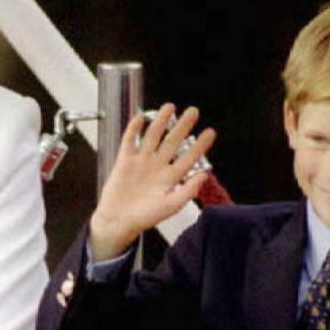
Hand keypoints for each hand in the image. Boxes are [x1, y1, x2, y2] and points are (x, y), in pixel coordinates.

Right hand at [88, 103, 216, 259]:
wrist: (118, 221)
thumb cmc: (144, 218)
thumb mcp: (170, 206)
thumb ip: (188, 191)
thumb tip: (204, 176)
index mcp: (170, 178)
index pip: (188, 158)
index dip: (200, 146)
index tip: (210, 132)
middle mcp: (157, 167)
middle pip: (172, 142)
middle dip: (183, 126)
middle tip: (193, 111)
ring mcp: (141, 163)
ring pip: (153, 137)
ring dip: (160, 122)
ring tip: (169, 107)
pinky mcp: (124, 162)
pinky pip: (129, 141)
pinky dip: (133, 130)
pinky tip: (139, 118)